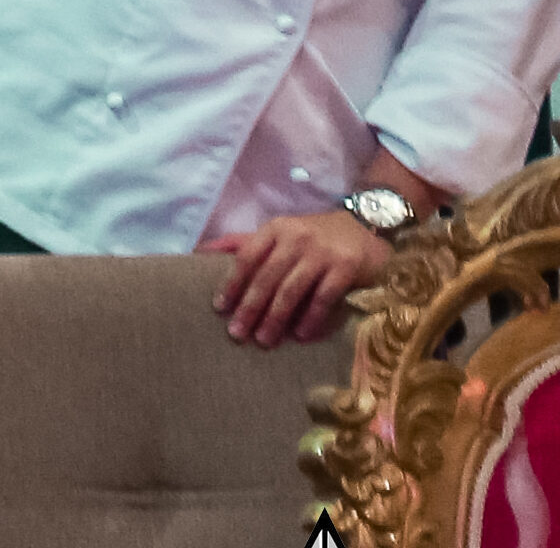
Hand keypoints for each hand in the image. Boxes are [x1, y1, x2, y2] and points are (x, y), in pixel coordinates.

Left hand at [201, 206, 397, 345]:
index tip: (220, 308)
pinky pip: (323, 298)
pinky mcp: (346, 267)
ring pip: (291, 290)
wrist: (367, 229)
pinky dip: (310, 319)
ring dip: (276, 318)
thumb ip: (244, 243)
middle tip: (237, 333)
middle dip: (250, 308)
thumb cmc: (315, 236)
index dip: (232, 283)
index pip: (247, 257)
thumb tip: (201, 251)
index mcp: (275, 229)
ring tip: (264, 340)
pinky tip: (300, 335)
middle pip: (267, 277)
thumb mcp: (280, 233)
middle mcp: (297, 237)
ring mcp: (323, 252)